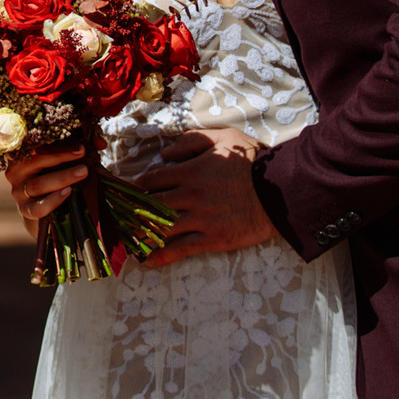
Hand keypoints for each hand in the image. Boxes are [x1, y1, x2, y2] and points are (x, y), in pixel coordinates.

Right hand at [7, 145, 86, 225]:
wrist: (45, 207)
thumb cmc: (54, 173)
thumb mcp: (63, 157)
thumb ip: (79, 145)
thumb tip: (100, 142)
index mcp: (21, 153)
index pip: (34, 142)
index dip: (55, 140)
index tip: (78, 140)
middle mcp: (15, 171)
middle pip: (34, 160)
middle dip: (60, 155)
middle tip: (82, 151)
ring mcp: (18, 192)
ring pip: (38, 184)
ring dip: (62, 177)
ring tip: (83, 172)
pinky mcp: (25, 210)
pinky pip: (38, 207)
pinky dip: (53, 200)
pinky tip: (68, 192)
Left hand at [138, 127, 275, 267]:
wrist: (282, 190)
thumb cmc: (254, 161)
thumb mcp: (224, 138)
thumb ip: (192, 141)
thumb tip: (166, 153)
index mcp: (191, 170)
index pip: (152, 179)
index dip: (136, 185)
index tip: (125, 192)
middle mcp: (191, 195)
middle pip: (151, 204)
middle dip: (131, 210)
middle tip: (116, 217)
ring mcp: (202, 218)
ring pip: (162, 227)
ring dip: (141, 233)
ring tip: (125, 239)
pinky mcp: (213, 238)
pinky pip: (182, 248)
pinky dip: (162, 256)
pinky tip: (148, 261)